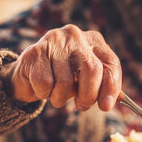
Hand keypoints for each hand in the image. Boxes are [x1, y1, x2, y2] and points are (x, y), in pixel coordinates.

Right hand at [3, 25, 121, 110]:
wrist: (27, 75)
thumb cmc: (63, 78)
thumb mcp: (86, 81)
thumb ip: (102, 87)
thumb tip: (115, 100)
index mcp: (94, 41)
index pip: (110, 63)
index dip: (111, 87)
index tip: (106, 106)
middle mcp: (75, 35)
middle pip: (92, 70)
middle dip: (88, 95)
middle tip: (82, 106)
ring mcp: (54, 40)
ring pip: (65, 82)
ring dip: (61, 98)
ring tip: (56, 94)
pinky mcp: (35, 52)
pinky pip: (45, 84)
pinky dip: (44, 94)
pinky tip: (42, 88)